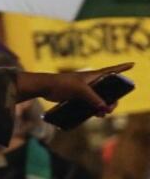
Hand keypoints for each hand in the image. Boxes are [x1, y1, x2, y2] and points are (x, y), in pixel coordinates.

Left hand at [16, 62, 133, 113]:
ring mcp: (84, 90)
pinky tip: (95, 115)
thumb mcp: (80, 90)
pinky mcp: (77, 97)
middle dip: (112, 100)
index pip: (111, 71)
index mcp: (94, 76)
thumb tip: (104, 109)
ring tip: (102, 114)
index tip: (133, 63)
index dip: (123, 68)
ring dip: (103, 106)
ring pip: (100, 99)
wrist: (45, 87)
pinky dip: (94, 109)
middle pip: (108, 90)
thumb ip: (93, 99)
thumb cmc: (62, 84)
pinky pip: (90, 103)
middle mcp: (91, 82)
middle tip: (110, 109)